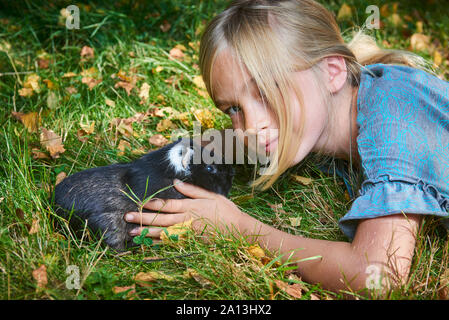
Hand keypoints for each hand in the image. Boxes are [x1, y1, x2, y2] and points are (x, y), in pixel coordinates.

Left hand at [124, 179, 245, 238]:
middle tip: (127, 217)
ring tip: (132, 232)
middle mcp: (187, 220)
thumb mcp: (211, 196)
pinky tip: (148, 243)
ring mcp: (189, 233)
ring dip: (147, 232)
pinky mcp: (191, 242)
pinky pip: (172, 244)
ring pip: (163, 233)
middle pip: (161, 219)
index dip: (153, 204)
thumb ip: (192, 190)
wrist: (239, 230)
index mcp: (191, 207)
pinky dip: (159, 243)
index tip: (140, 203)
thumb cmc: (226, 211)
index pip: (168, 204)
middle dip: (143, 218)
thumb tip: (176, 181)